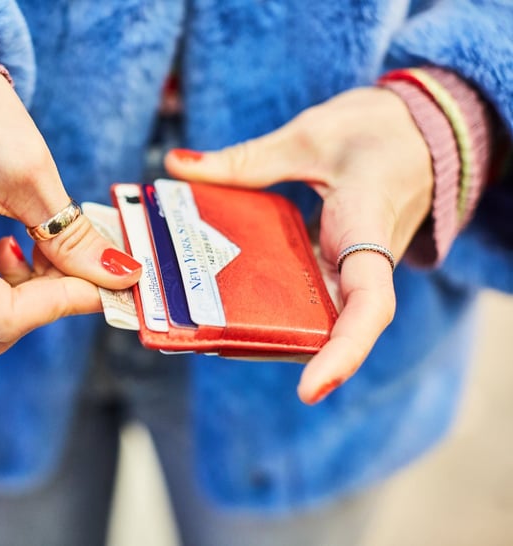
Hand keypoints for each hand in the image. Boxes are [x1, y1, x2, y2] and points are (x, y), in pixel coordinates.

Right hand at [0, 73, 140, 354]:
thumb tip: (120, 276)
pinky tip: (16, 243)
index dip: (65, 303)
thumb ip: (73, 236)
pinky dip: (3, 282)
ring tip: (46, 244)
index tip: (106, 282)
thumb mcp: (28, 173)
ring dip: (27, 292)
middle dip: (47, 301)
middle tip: (83, 264)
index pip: (3, 319)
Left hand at [165, 87, 432, 403]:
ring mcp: (348, 266)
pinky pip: (304, 292)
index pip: (368, 304)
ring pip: (314, 316)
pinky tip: (221, 296)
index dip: (344, 352)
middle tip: (211, 345)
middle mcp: (361, 262)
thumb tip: (177, 165)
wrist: (421, 129)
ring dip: (265, 329)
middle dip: (276, 347)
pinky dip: (265, 300)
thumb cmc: (379, 130)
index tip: (309, 391)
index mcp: (367, 230)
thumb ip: (245, 160)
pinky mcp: (334, 260)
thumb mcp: (308, 137)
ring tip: (205, 328)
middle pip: (331, 327)